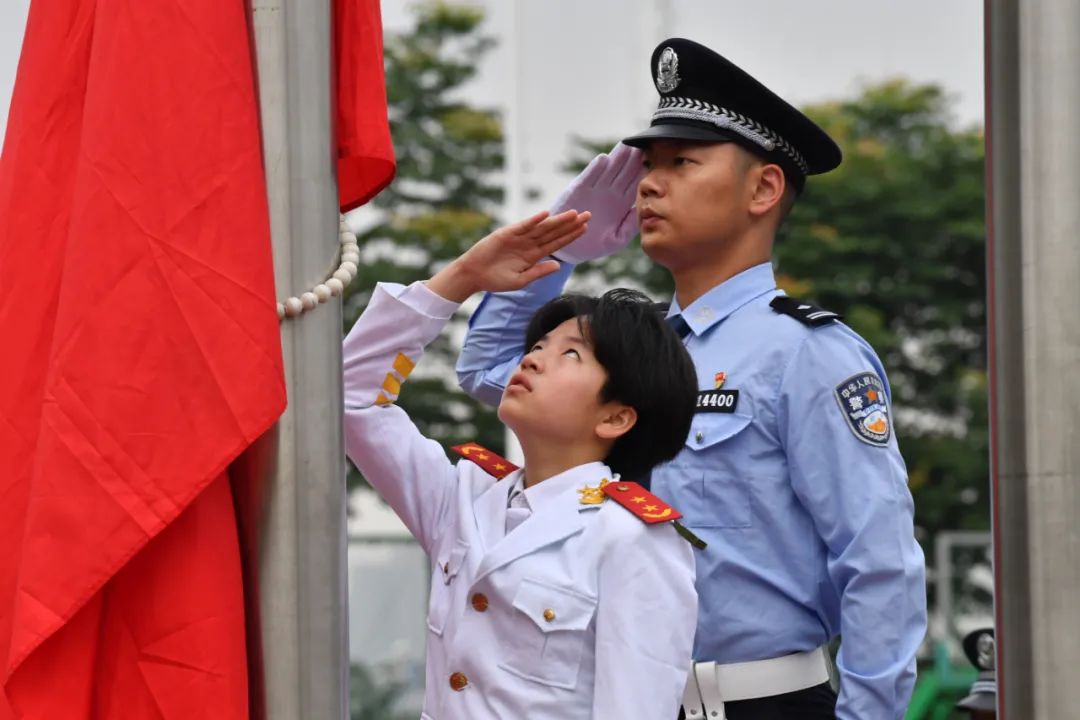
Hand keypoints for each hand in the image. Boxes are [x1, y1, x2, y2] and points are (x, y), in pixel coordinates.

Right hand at [426, 210, 589, 301]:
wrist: (474, 275)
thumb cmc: (496, 281)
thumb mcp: (521, 280)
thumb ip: (539, 272)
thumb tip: (558, 265)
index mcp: (533, 256)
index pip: (556, 244)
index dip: (571, 236)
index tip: (585, 228)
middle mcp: (529, 244)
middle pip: (554, 232)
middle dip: (570, 224)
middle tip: (588, 215)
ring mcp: (519, 238)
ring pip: (542, 227)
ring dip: (558, 220)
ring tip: (574, 214)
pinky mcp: (506, 233)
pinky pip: (523, 226)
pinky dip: (534, 220)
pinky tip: (546, 214)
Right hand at [550, 143, 643, 263]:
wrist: (571, 250)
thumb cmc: (595, 245)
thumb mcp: (617, 238)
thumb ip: (629, 225)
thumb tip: (642, 209)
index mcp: (621, 203)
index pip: (634, 183)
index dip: (643, 171)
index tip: (655, 160)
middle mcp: (608, 193)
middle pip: (623, 172)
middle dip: (632, 159)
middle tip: (643, 145)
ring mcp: (594, 190)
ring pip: (608, 170)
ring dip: (616, 158)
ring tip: (626, 146)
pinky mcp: (578, 191)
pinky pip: (588, 178)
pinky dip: (595, 169)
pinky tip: (603, 160)